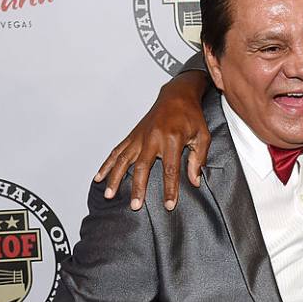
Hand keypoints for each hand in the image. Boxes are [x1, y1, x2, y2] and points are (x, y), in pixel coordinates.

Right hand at [94, 70, 211, 210]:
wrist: (176, 95)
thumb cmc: (191, 116)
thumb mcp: (203, 136)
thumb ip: (199, 159)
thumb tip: (195, 181)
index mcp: (173, 139)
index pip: (171, 169)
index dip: (170, 189)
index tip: (168, 205)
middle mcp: (153, 137)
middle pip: (142, 167)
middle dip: (138, 188)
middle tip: (135, 206)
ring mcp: (140, 136)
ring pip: (124, 159)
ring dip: (115, 178)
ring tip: (109, 195)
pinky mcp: (133, 136)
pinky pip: (117, 151)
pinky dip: (107, 164)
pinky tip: (99, 177)